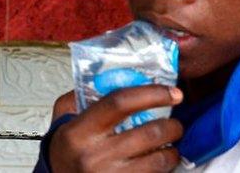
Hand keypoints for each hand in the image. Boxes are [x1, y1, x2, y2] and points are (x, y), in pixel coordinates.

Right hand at [49, 85, 183, 172]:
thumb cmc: (64, 150)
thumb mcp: (64, 118)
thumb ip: (83, 94)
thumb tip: (117, 76)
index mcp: (79, 131)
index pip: (121, 102)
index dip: (152, 94)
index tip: (173, 93)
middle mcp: (94, 155)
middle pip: (149, 133)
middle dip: (172, 126)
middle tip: (175, 124)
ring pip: (158, 161)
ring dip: (172, 151)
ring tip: (170, 146)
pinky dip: (163, 169)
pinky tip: (161, 163)